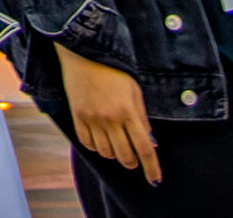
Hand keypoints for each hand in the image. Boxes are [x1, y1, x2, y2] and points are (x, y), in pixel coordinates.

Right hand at [55, 43, 159, 184]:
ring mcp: (92, 118)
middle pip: (125, 156)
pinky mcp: (77, 116)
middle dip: (133, 163)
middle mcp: (110, 118)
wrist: (82, 53)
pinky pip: (87, 144)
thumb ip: (142, 117)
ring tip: (117, 143)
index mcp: (128, 111)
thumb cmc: (113, 70)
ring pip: (106, 153)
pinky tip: (101, 140)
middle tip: (134, 158)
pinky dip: (96, 147)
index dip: (152, 168)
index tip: (155, 180)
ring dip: (114, 154)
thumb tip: (149, 141)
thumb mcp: (135, 91)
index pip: (145, 148)